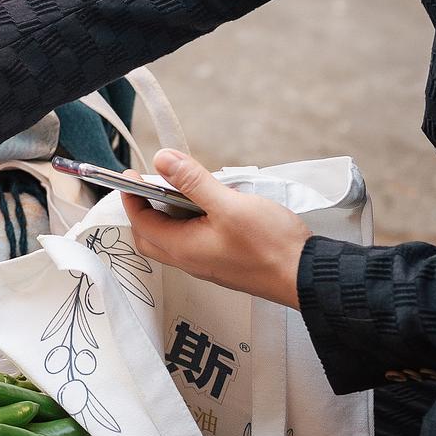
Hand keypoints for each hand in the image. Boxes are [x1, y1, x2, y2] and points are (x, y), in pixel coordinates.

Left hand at [120, 150, 309, 308]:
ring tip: (181, 186)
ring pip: (172, 238)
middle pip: (150, 235)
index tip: (129, 175)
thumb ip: (193, 182)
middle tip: (148, 183)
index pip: (141, 222)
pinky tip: (208, 203)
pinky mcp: (223, 262)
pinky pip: (193, 240)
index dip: (130, 197)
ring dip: (168, 214)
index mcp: (184, 248)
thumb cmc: (271, 245)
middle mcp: (190, 260)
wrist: (307, 276)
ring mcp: (207, 263)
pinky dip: (189, 220)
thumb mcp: (229, 205)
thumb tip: (162, 160)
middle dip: (142, 209)